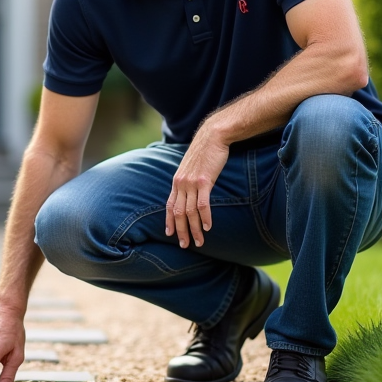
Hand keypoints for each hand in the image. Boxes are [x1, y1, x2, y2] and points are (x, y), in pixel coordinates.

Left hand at [165, 131, 229, 248]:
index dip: (169, 221)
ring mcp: (192, 183)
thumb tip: (191, 191)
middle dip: (181, 231)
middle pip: (178, 213)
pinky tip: (208, 227)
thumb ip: (189, 180)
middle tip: (185, 245)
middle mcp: (181, 184)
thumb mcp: (192, 167)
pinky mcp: (205, 181)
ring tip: (199, 242)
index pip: (169, 205)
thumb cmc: (204, 151)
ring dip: (194, 229)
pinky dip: (205, 217)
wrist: (212, 136)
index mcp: (177, 181)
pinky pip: (203, 204)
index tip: (170, 234)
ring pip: (190, 212)